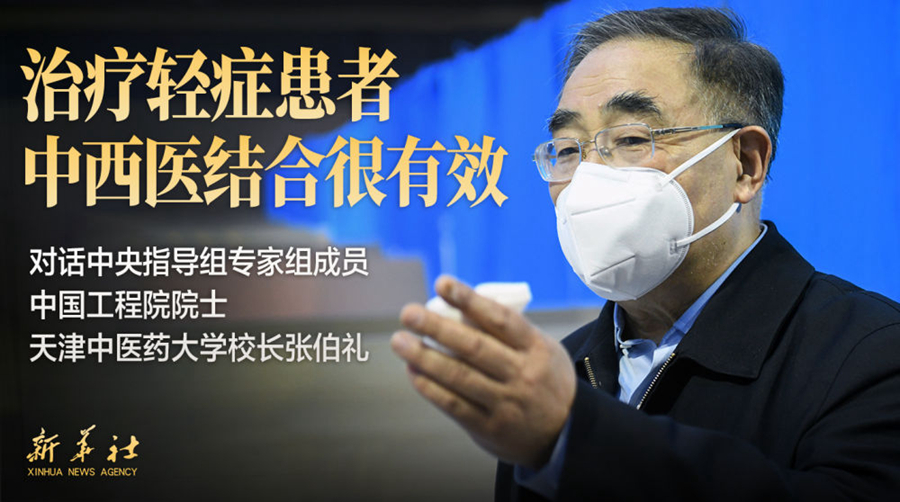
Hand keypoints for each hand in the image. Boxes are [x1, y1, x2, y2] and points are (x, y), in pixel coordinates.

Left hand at [391, 275, 575, 467]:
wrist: (567, 432)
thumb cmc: (544, 377)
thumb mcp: (541, 348)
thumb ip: (507, 330)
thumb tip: (458, 304)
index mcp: (535, 348)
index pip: (500, 319)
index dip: (469, 299)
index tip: (442, 283)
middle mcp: (522, 375)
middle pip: (474, 347)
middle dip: (437, 328)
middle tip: (408, 313)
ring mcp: (505, 403)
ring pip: (459, 377)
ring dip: (424, 358)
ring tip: (400, 341)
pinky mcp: (489, 428)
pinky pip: (454, 405)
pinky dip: (430, 387)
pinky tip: (411, 371)